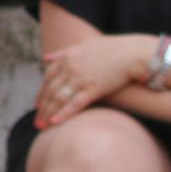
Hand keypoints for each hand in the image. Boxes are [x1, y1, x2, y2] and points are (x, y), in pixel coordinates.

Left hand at [30, 33, 151, 129]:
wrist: (133, 53)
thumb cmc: (112, 48)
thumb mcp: (84, 45)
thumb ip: (63, 53)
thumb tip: (45, 59)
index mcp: (67, 58)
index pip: (48, 78)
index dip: (41, 92)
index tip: (37, 104)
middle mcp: (71, 68)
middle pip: (51, 90)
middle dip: (42, 107)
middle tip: (37, 121)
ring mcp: (81, 79)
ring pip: (59, 99)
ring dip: (49, 114)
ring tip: (42, 126)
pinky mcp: (94, 89)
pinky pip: (75, 104)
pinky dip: (63, 114)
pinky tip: (55, 123)